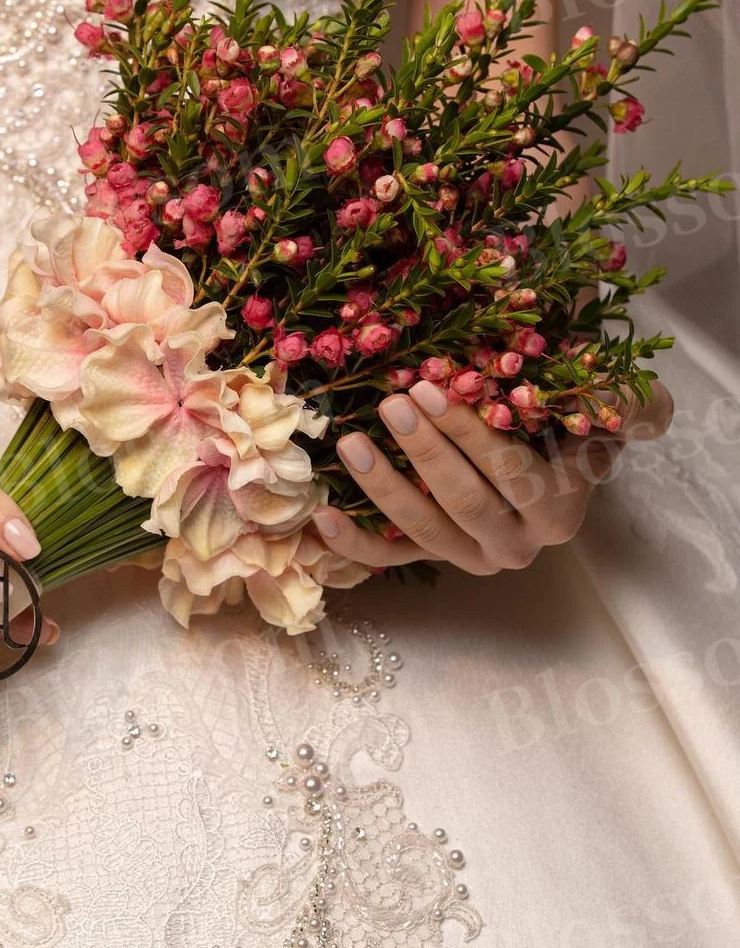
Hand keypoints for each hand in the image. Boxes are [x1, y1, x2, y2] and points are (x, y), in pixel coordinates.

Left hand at [314, 379, 673, 575]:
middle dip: (425, 453)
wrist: (548, 454)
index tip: (431, 388)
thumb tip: (613, 396)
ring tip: (351, 443)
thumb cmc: (572, 422)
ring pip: (426, 530)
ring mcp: (472, 556)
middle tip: (392, 404)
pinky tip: (322, 518)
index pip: (514, 473)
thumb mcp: (609, 408)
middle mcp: (519, 543)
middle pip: (466, 501)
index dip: (470, 435)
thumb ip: (626, 401)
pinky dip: (353, 545)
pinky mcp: (435, 559)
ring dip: (384, 488)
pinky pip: (391, 558)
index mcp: (560, 508)